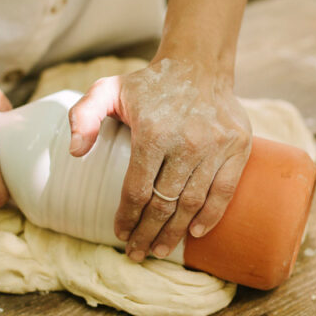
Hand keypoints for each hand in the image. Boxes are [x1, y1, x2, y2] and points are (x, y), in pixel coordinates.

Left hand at [68, 58, 251, 260]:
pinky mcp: (238, 147)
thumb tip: (77, 152)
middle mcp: (187, 141)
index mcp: (153, 131)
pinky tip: (195, 232)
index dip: (127, 218)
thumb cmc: (150, 84)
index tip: (120, 234)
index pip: (137, 189)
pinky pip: (224, 191)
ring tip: (160, 249)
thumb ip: (83, 116)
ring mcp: (216, 146)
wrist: (199, 64)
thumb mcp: (107, 89)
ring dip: (175, 232)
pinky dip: (211, 216)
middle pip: (164, 203)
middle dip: (148, 233)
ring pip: (192, 203)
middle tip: (137, 252)